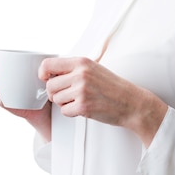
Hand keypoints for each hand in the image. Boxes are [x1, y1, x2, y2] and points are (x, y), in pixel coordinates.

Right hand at [0, 64, 51, 140]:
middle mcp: (8, 83)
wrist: (43, 107)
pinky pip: (0, 100)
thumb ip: (44, 70)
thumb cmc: (43, 88)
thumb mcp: (44, 76)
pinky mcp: (8, 104)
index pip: (1, 65)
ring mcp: (6, 93)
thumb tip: (48, 66)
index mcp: (14, 74)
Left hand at [39, 56, 167, 145]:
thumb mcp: (94, 68)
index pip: (48, 64)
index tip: (46, 79)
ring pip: (55, 99)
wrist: (131, 102)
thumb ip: (73, 68)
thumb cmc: (112, 86)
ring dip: (64, 103)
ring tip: (79, 100)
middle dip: (55, 93)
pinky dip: (71, 112)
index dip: (43, 74)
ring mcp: (82, 90)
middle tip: (67, 95)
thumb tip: (49, 72)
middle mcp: (81, 74)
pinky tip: (83, 108)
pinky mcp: (84, 106)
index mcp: (82, 62)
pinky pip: (64, 111)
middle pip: (49, 85)